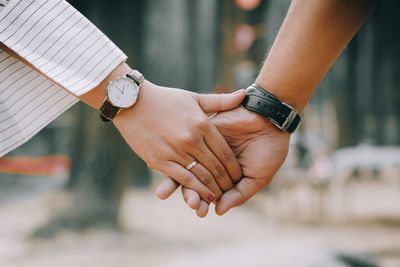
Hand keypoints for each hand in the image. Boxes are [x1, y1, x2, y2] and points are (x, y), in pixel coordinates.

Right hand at [114, 81, 246, 201]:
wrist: (131, 102)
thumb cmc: (165, 99)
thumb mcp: (194, 98)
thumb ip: (220, 101)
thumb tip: (244, 93)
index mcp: (202, 124)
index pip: (225, 152)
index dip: (234, 168)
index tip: (239, 176)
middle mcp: (192, 139)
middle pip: (216, 167)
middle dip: (227, 182)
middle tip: (232, 190)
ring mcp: (175, 151)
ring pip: (202, 176)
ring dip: (213, 189)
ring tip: (220, 197)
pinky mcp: (160, 161)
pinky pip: (183, 179)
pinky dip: (196, 189)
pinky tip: (203, 197)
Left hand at [156, 106, 289, 215]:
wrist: (271, 120)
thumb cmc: (269, 149)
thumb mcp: (258, 177)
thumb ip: (239, 194)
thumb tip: (219, 211)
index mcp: (225, 176)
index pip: (209, 191)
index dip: (203, 202)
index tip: (200, 212)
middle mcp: (212, 164)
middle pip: (195, 182)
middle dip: (191, 195)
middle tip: (191, 204)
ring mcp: (206, 149)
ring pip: (189, 166)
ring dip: (182, 180)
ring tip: (180, 193)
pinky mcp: (202, 133)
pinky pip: (189, 146)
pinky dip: (182, 157)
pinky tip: (178, 167)